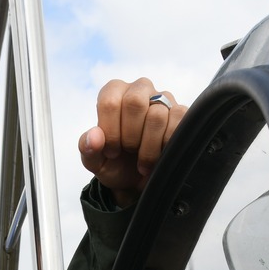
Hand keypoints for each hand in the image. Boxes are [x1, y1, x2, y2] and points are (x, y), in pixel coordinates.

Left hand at [79, 77, 188, 206]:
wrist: (137, 180)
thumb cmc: (115, 163)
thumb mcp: (95, 161)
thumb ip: (87, 148)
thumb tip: (94, 136)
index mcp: (114, 92)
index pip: (110, 101)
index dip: (110, 132)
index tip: (112, 150)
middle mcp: (139, 89)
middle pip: (134, 102)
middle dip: (130, 137)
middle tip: (129, 151)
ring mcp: (163, 99)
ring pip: (157, 115)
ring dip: (148, 147)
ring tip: (143, 160)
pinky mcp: (181, 112)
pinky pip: (179, 122)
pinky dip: (167, 145)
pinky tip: (161, 154)